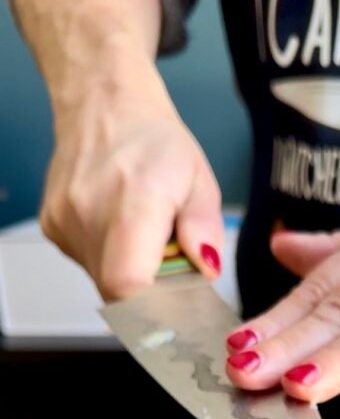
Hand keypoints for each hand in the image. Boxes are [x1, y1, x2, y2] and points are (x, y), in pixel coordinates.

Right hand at [41, 65, 223, 298]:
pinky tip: (122, 229)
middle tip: (172, 266)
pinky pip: (89, 265)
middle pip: (119, 292)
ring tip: (146, 237)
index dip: (153, 311)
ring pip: (104, 282)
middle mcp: (90, 212)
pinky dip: (113, 259)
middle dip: (152, 294)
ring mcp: (65, 221)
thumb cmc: (155, 140)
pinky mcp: (54, 228)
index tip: (177, 314)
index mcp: (134, 200)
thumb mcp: (200, 180)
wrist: (104, 104)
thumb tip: (207, 269)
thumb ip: (205, 229)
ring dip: (133, 274)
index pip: (128, 283)